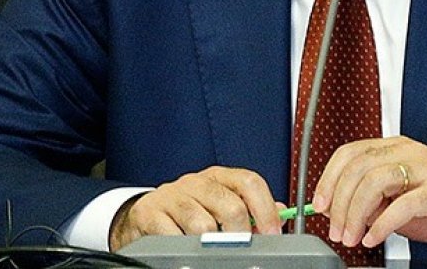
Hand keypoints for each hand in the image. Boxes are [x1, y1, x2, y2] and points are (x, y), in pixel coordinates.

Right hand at [108, 166, 283, 249]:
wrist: (144, 214)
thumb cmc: (188, 210)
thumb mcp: (219, 203)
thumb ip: (248, 207)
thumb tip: (281, 212)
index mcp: (218, 177)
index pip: (250, 182)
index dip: (266, 208)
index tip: (273, 231)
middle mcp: (197, 182)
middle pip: (231, 205)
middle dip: (241, 233)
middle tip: (241, 248)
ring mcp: (173, 196)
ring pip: (204, 225)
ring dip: (211, 243)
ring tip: (210, 249)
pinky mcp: (150, 213)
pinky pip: (173, 235)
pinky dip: (183, 246)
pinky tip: (185, 247)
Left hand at [312, 136, 426, 251]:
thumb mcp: (398, 199)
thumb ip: (371, 199)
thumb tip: (335, 208)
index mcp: (396, 149)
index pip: (350, 152)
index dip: (329, 178)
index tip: (319, 205)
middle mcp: (409, 152)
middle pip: (359, 167)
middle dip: (340, 202)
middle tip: (336, 230)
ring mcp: (426, 169)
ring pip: (376, 181)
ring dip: (356, 213)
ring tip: (353, 237)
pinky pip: (404, 204)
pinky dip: (382, 223)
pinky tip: (374, 237)